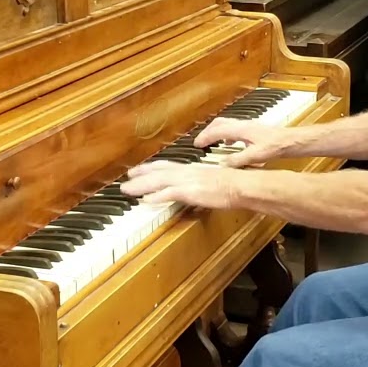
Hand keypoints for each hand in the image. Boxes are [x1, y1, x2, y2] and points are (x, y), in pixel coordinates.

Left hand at [120, 160, 239, 208]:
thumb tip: (193, 191)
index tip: (137, 170)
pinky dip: (156, 196)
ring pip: (158, 181)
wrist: (241, 186)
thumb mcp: (211, 182)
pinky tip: (145, 200)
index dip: (150, 168)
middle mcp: (186, 172)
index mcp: (191, 169)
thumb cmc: (232, 185)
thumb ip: (199, 185)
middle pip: (158, 172)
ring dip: (141, 186)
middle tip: (125, 179)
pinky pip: (169, 193)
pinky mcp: (191, 192)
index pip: (166, 166)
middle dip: (140, 175)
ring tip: (126, 190)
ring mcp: (188, 181)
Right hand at [193, 117, 294, 167]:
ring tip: (211, 142)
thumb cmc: (276, 146)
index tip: (196, 144)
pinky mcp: (253, 129)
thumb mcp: (256, 156)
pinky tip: (230, 143)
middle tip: (200, 141)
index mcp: (241, 130)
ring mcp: (248, 125)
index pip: (217, 131)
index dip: (205, 137)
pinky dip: (227, 134)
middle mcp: (243, 125)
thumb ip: (238, 160)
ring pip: (227, 124)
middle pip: (219, 123)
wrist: (291, 140)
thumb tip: (222, 164)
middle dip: (208, 131)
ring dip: (217, 131)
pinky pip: (235, 128)